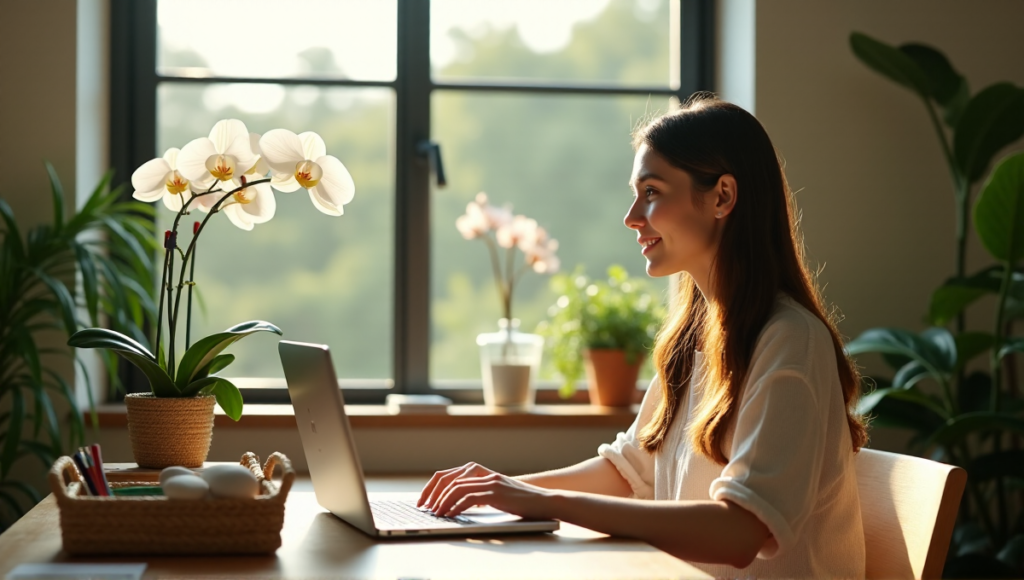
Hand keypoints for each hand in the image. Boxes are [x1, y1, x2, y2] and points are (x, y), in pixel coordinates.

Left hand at [417, 462, 556, 518]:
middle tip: (425, 507)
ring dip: (442, 501)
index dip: (433, 487)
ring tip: (436, 513)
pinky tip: (451, 514)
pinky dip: (456, 506)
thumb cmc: (520, 502)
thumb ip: (478, 495)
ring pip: (456, 487)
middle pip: (448, 478)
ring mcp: (489, 482)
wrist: (543, 501)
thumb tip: (458, 504)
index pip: (449, 475)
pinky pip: (469, 497)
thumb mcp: (495, 495)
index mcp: (480, 472)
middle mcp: (482, 474)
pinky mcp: (495, 492)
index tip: (425, 500)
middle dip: (432, 493)